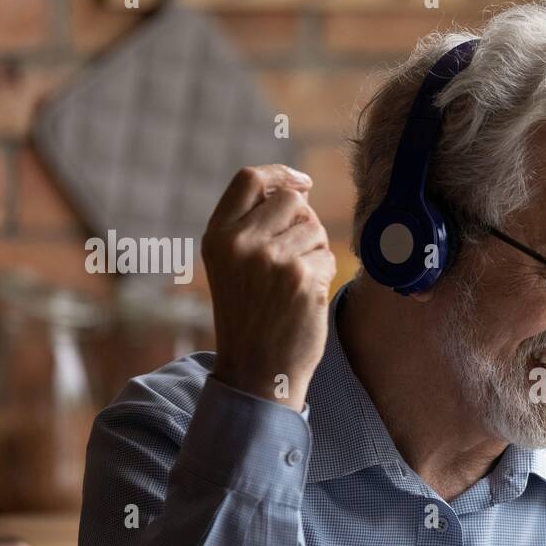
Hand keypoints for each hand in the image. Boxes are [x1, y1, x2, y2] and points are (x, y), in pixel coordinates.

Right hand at [201, 164, 335, 408]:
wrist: (257, 371)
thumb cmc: (250, 318)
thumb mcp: (231, 267)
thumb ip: (251, 227)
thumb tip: (297, 189)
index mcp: (217, 236)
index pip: (249, 179)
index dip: (281, 174)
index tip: (303, 182)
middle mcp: (241, 243)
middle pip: (292, 200)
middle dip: (305, 221)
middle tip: (297, 254)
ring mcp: (272, 260)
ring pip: (315, 229)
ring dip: (316, 252)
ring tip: (295, 284)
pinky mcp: (302, 279)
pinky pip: (328, 258)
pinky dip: (324, 275)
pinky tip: (305, 299)